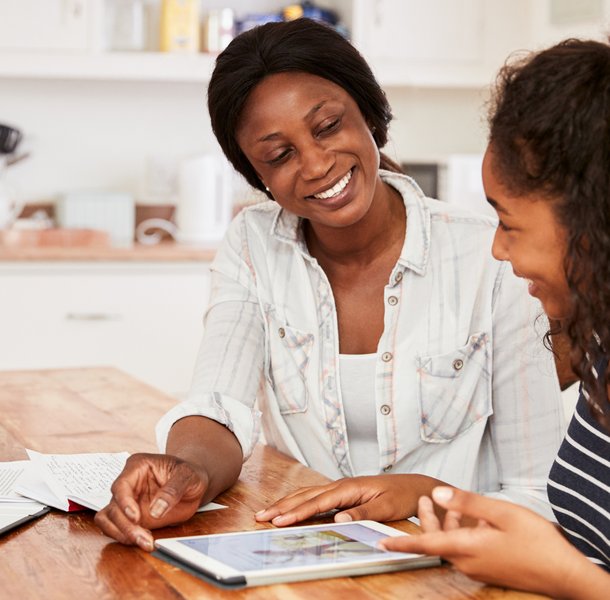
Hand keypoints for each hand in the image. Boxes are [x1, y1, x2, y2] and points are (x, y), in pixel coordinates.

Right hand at [94, 453, 207, 551]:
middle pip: (114, 506)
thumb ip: (173, 490)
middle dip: (126, 526)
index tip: (136, 517)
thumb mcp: (188, 476)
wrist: (194, 483)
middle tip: (144, 538)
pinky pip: (115, 528)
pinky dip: (124, 537)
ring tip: (144, 541)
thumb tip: (156, 510)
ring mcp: (127, 501)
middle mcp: (128, 483)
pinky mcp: (130, 517)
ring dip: (122, 534)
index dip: (125, 502)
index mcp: (138, 466)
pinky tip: (142, 539)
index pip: (121, 485)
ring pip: (109, 519)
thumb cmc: (190, 474)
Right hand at [255, 474, 443, 526]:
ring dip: (286, 503)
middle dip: (282, 506)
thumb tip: (337, 518)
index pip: (317, 502)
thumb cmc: (402, 495)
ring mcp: (341, 488)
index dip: (296, 512)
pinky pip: (315, 497)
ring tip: (268, 512)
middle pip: (305, 496)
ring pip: (307, 495)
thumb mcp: (386, 507)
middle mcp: (341, 485)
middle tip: (260, 516)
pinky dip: (299, 502)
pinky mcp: (343, 493)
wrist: (415, 486)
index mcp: (349, 487)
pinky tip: (290, 508)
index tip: (279, 520)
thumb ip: (362, 512)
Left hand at [380, 487, 607, 598]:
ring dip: (447, 523)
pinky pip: (467, 549)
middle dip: (428, 519)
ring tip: (445, 501)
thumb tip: (437, 493)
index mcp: (467, 548)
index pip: (425, 545)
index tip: (380, 543)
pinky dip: (463, 532)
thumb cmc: (536, 542)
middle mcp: (468, 562)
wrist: (564, 574)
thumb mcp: (500, 513)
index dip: (401, 543)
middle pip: (438, 540)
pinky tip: (475, 519)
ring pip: (453, 543)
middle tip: (422, 498)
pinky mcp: (489, 569)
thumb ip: (466, 503)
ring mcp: (479, 568)